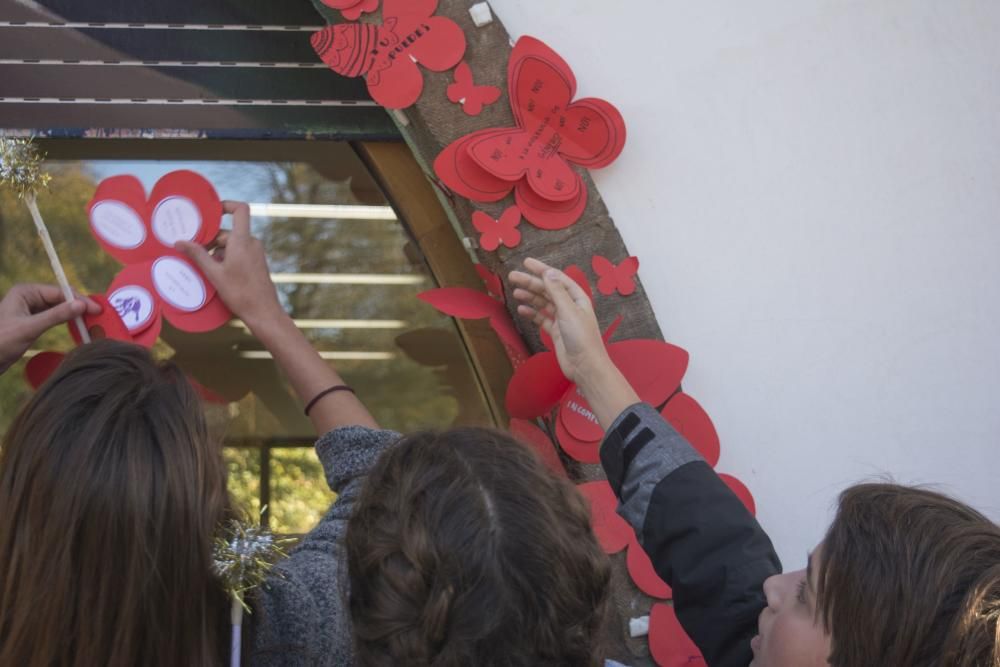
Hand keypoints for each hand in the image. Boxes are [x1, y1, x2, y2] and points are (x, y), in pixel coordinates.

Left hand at [0, 284, 100, 374]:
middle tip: (98, 316)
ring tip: (91, 321)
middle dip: (79, 307)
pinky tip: (78, 327)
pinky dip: (67, 322)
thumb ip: (56, 316)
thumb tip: (82, 306)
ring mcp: (31, 310)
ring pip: (59, 308)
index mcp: (25, 291)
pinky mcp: (33, 322)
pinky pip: (55, 318)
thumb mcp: (30, 328)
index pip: (59, 292)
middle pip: (61, 299)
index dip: (79, 300)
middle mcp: (29, 297)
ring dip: (74, 314)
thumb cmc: (1, 341)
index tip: (97, 310)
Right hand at [176, 201, 284, 329]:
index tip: (210, 212)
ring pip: (231, 244)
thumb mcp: (214, 273)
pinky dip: (226, 258)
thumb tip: (179, 242)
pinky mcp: (256, 262)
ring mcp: (256, 253)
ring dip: (216, 252)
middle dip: (210, 240)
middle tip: (192, 252)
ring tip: (202, 267)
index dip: (226, 205)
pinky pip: (238, 253)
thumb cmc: (240, 293)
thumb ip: (197, 255)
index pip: (240, 209)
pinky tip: (215, 273)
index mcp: (243, 240)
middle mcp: (252, 243)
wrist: (263, 312)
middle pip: (227, 232)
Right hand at [509, 258, 610, 383]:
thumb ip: (557, 292)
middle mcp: (570, 306)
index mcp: (577, 298)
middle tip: (512, 277)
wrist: (585, 366)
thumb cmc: (581, 337)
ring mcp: (563, 319)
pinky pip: (542, 318)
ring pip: (544, 303)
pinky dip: (532, 313)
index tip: (526, 262)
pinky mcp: (556, 332)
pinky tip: (522, 309)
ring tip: (515, 292)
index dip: (542, 269)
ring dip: (530, 297)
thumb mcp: (568, 311)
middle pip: (548, 290)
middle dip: (531, 283)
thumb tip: (548, 272)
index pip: (557, 278)